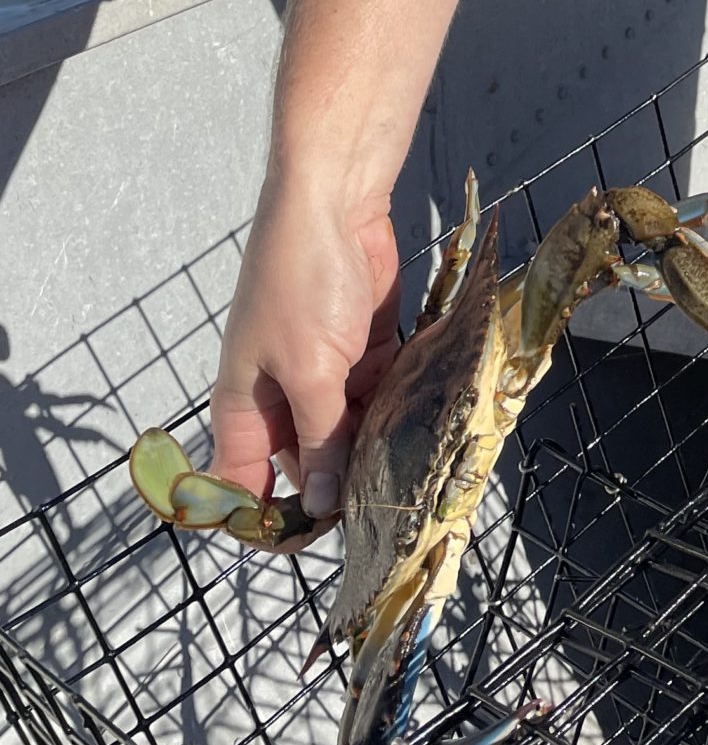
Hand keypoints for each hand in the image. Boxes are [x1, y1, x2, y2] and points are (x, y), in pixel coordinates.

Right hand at [208, 168, 401, 518]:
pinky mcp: (365, 350)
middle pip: (306, 463)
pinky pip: (380, 397)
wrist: (336, 202)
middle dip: (339, 486)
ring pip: (350, 432)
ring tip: (415, 479)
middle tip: (385, 514)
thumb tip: (325, 503)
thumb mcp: (309, 370)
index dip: (267, 520)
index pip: (242, 484)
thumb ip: (320, 438)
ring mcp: (325, 372)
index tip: (313, 543)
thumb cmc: (302, 282)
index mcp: (246, 408)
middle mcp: (283, 397)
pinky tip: (429, 434)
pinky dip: (398, 412)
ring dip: (376, 450)